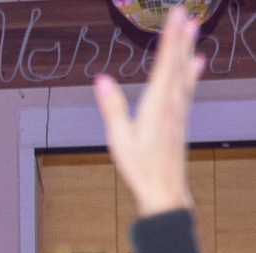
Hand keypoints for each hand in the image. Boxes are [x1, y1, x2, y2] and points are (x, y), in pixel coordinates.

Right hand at [95, 8, 201, 216]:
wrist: (165, 189)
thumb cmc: (140, 167)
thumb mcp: (119, 139)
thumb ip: (112, 107)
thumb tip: (100, 79)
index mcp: (156, 105)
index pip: (164, 63)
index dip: (169, 37)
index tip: (174, 14)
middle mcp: (172, 103)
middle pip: (177, 63)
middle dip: (179, 36)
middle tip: (183, 12)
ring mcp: (179, 110)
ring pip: (184, 73)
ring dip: (187, 49)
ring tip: (193, 28)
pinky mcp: (180, 118)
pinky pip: (188, 87)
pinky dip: (192, 71)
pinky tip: (198, 62)